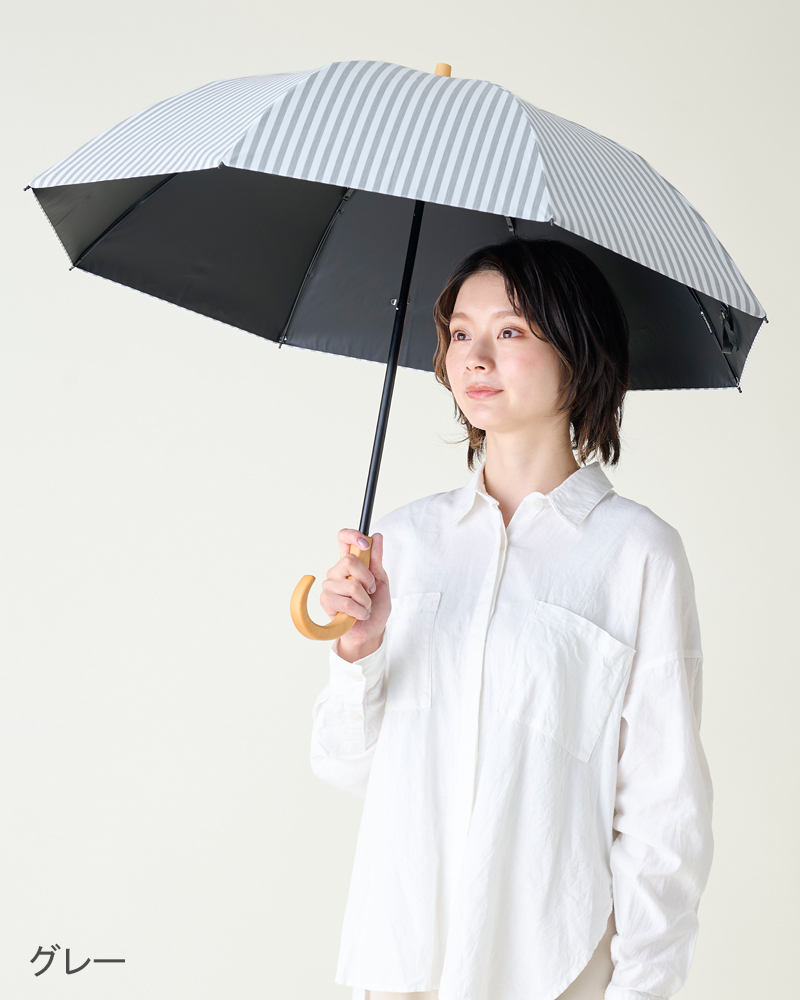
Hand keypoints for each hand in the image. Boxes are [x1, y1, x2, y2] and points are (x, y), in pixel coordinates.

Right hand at [320, 529, 390, 660]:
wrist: (371, 630)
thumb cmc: (376, 606)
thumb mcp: (381, 580)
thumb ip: (377, 560)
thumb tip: (377, 536)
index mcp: (350, 563)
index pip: (343, 539)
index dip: (352, 535)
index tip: (365, 543)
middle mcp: (337, 571)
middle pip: (349, 561)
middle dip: (367, 579)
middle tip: (370, 591)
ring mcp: (330, 586)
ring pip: (352, 585)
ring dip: (365, 600)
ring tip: (364, 606)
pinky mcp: (326, 601)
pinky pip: (347, 602)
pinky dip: (360, 611)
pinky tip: (359, 615)